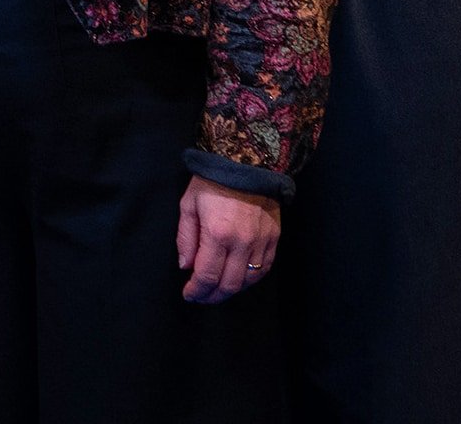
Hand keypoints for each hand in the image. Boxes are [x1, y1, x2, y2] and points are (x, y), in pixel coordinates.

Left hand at [177, 175, 279, 302]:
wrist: (245, 163)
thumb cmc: (211, 182)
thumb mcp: (188, 205)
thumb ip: (185, 238)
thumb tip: (186, 266)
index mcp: (218, 234)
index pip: (207, 275)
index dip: (197, 290)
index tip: (188, 294)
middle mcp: (243, 242)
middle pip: (230, 284)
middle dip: (212, 296)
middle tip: (201, 298)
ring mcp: (262, 241)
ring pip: (249, 280)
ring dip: (232, 290)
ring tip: (217, 291)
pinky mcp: (274, 238)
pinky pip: (265, 268)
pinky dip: (251, 279)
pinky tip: (240, 280)